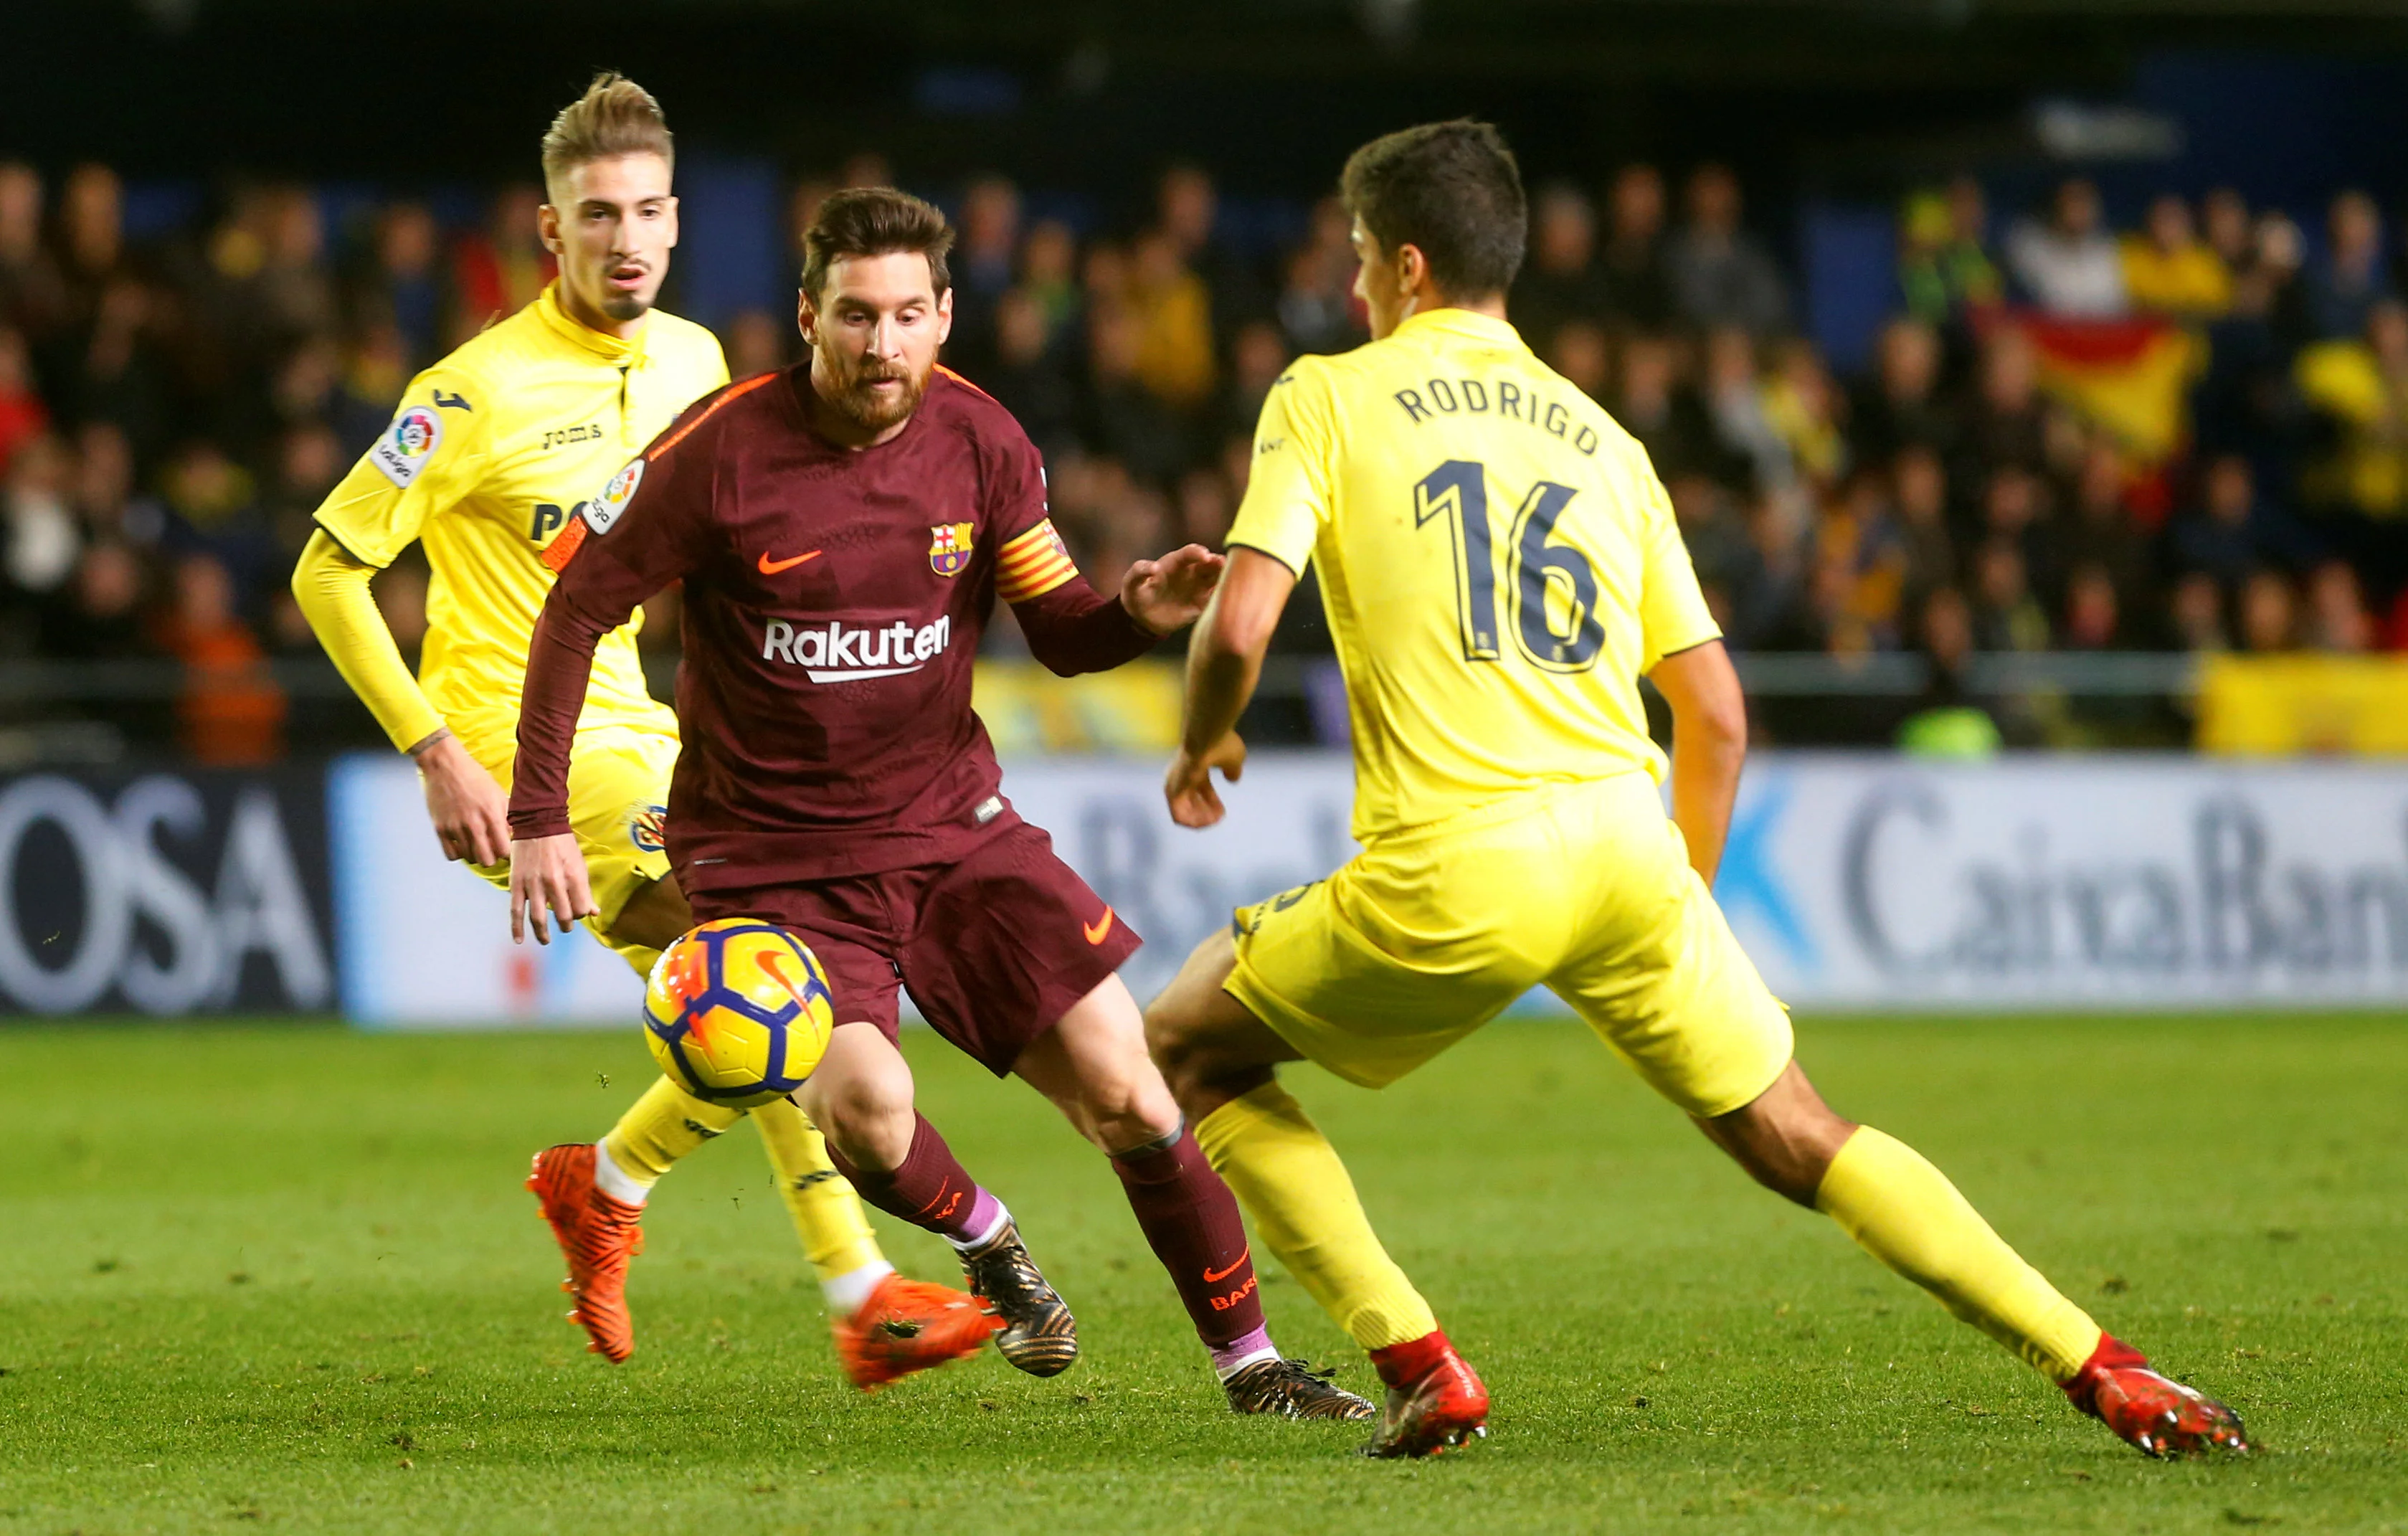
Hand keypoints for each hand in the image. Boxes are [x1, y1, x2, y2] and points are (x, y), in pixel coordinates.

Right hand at [414, 731, 510, 865]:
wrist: (445, 764)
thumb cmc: (474, 776)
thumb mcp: (497, 793)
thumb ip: (507, 815)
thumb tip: (514, 834)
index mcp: (492, 814)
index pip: (504, 850)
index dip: (506, 852)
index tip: (504, 847)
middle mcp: (473, 823)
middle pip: (487, 860)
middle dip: (492, 857)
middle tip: (491, 849)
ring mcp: (455, 827)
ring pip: (469, 858)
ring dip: (475, 854)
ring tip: (476, 844)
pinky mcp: (440, 828)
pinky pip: (451, 855)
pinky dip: (458, 853)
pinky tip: (462, 844)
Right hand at [509, 833, 596, 944]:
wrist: (538, 823)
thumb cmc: (563, 844)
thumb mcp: (579, 864)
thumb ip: (585, 890)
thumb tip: (594, 912)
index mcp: (573, 877)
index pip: (581, 909)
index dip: (581, 914)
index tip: (577, 911)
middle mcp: (554, 883)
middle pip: (563, 916)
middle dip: (565, 925)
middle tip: (565, 927)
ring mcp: (534, 884)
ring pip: (539, 917)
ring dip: (543, 933)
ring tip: (546, 940)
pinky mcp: (517, 884)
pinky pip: (515, 910)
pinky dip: (516, 927)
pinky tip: (519, 940)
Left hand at [1121, 544, 1225, 635]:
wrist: (1142, 617)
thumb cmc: (1136, 593)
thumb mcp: (1131, 582)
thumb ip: (1139, 571)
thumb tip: (1153, 568)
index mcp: (1175, 563)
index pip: (1189, 553)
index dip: (1197, 552)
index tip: (1204, 555)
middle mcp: (1190, 572)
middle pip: (1208, 564)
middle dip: (1216, 562)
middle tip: (1222, 564)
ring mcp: (1198, 587)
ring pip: (1215, 579)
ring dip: (1223, 578)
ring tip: (1230, 580)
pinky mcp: (1201, 604)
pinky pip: (1214, 599)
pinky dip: (1221, 597)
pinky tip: (1227, 598)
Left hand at [1165, 732, 1246, 828]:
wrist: (1206, 736)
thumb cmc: (1221, 744)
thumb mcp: (1233, 759)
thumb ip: (1233, 770)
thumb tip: (1233, 779)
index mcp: (1195, 765)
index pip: (1201, 788)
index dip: (1212, 802)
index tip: (1223, 812)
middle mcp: (1182, 775)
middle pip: (1191, 800)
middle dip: (1205, 812)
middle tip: (1219, 818)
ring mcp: (1174, 783)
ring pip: (1183, 811)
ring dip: (1199, 820)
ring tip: (1214, 821)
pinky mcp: (1171, 791)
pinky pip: (1179, 816)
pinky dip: (1193, 822)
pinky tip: (1207, 821)